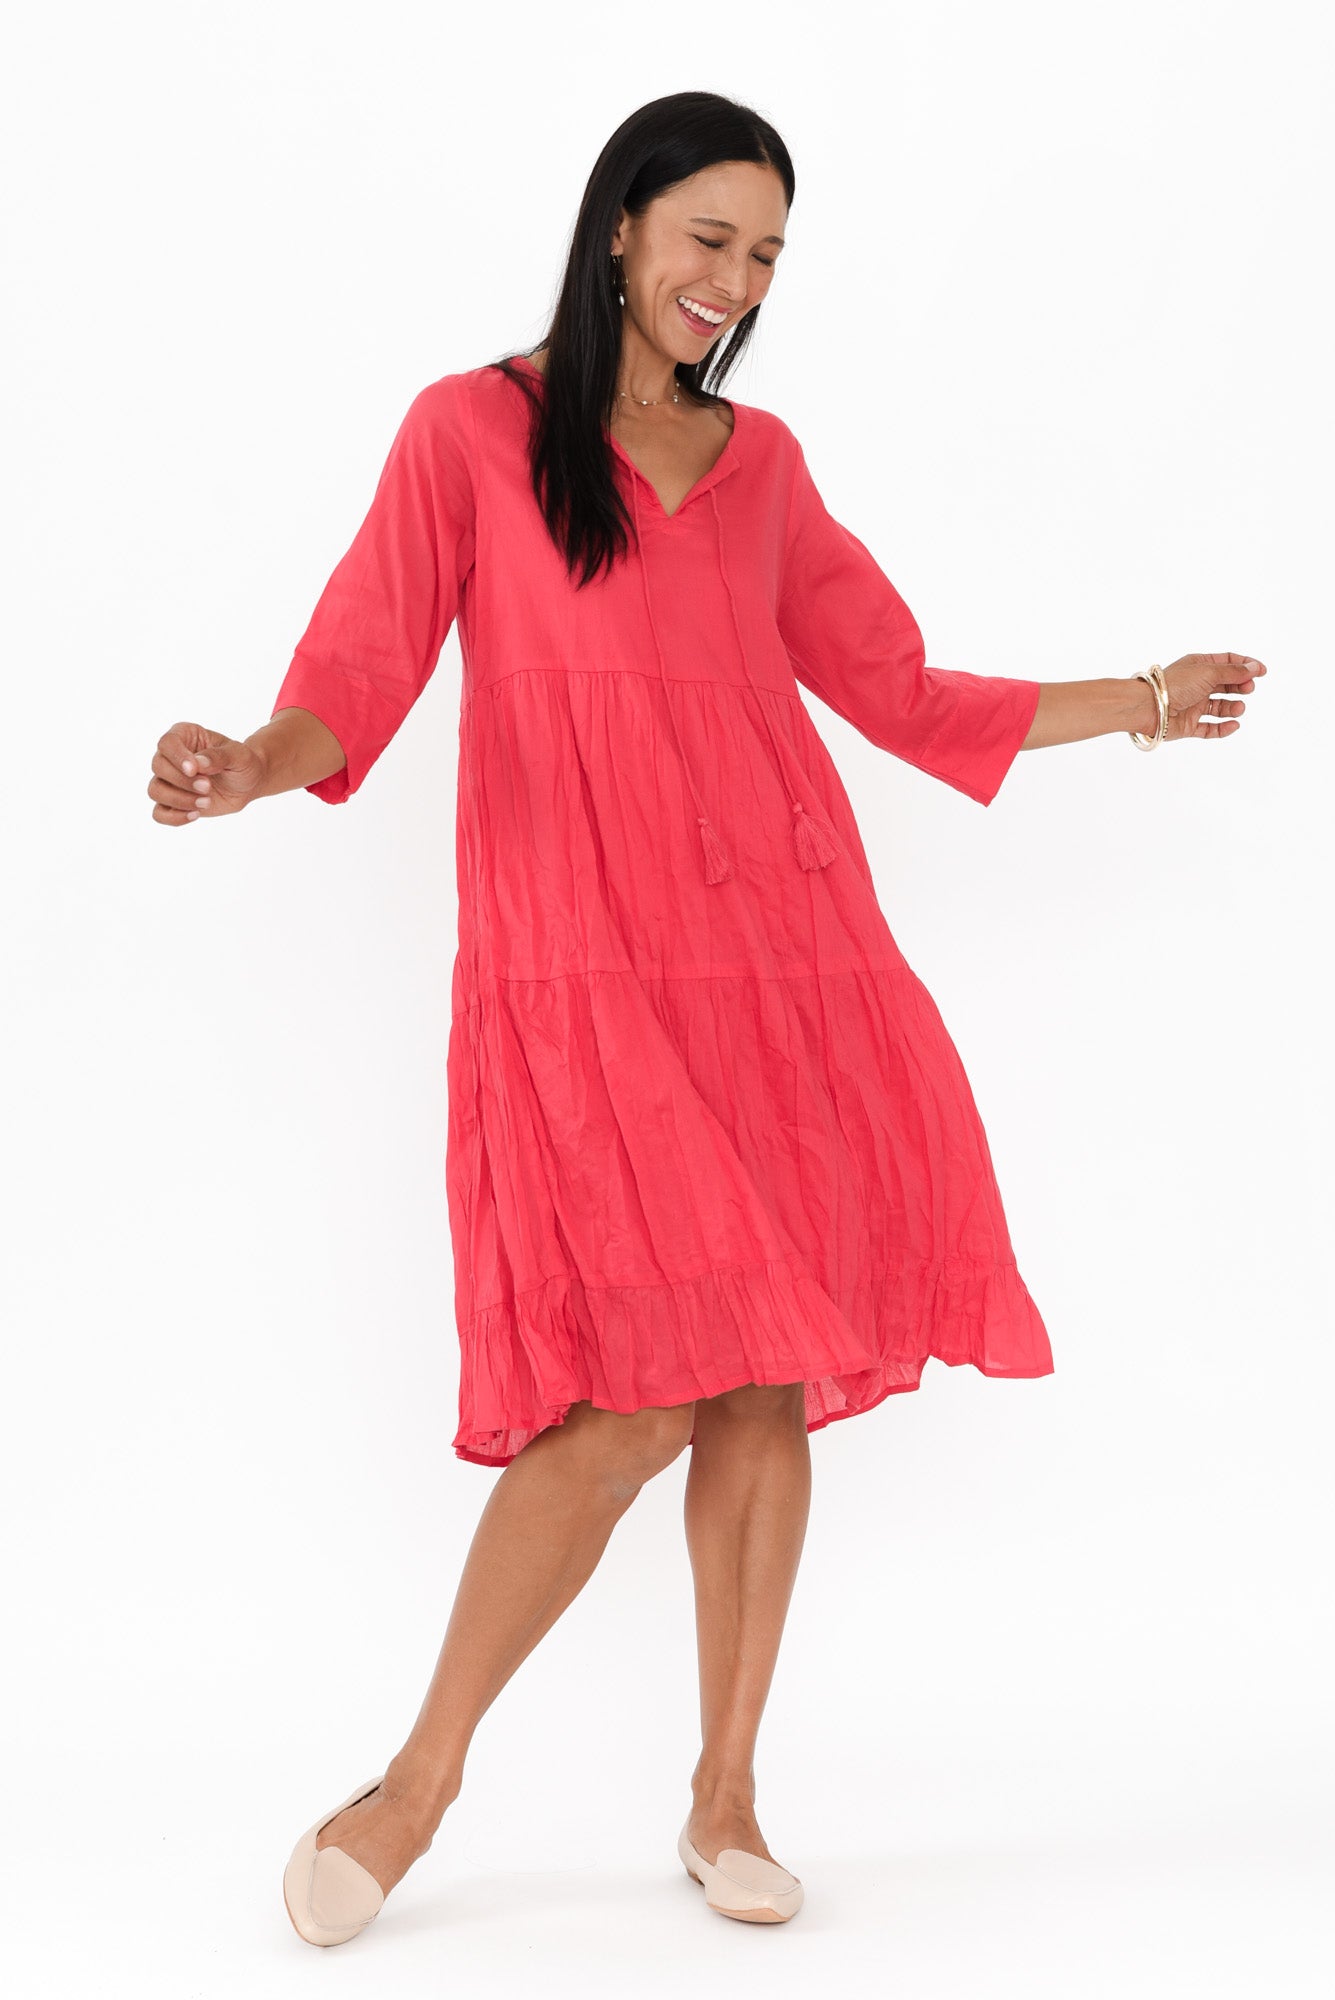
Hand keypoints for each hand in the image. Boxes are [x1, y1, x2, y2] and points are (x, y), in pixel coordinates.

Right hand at [148, 721, 265, 824]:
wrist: (248, 783)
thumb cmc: (242, 763)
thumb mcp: (239, 755)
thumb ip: (219, 756)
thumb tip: (199, 763)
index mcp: (185, 736)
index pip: (167, 743)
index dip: (177, 757)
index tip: (194, 769)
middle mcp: (171, 756)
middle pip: (158, 767)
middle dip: (183, 781)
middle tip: (207, 787)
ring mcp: (169, 780)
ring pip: (155, 790)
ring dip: (179, 800)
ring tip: (206, 802)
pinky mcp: (173, 802)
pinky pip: (159, 813)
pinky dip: (174, 817)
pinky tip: (195, 815)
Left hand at [1157, 653, 1267, 742]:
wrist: (1149, 707)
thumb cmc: (1175, 685)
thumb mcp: (1209, 672)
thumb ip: (1233, 672)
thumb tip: (1254, 667)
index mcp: (1199, 666)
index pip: (1227, 662)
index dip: (1246, 665)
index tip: (1262, 671)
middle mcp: (1197, 684)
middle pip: (1226, 684)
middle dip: (1240, 686)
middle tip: (1248, 689)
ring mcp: (1193, 705)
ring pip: (1220, 707)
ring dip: (1233, 707)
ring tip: (1239, 708)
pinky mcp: (1188, 725)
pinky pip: (1210, 728)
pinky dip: (1223, 728)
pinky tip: (1233, 725)